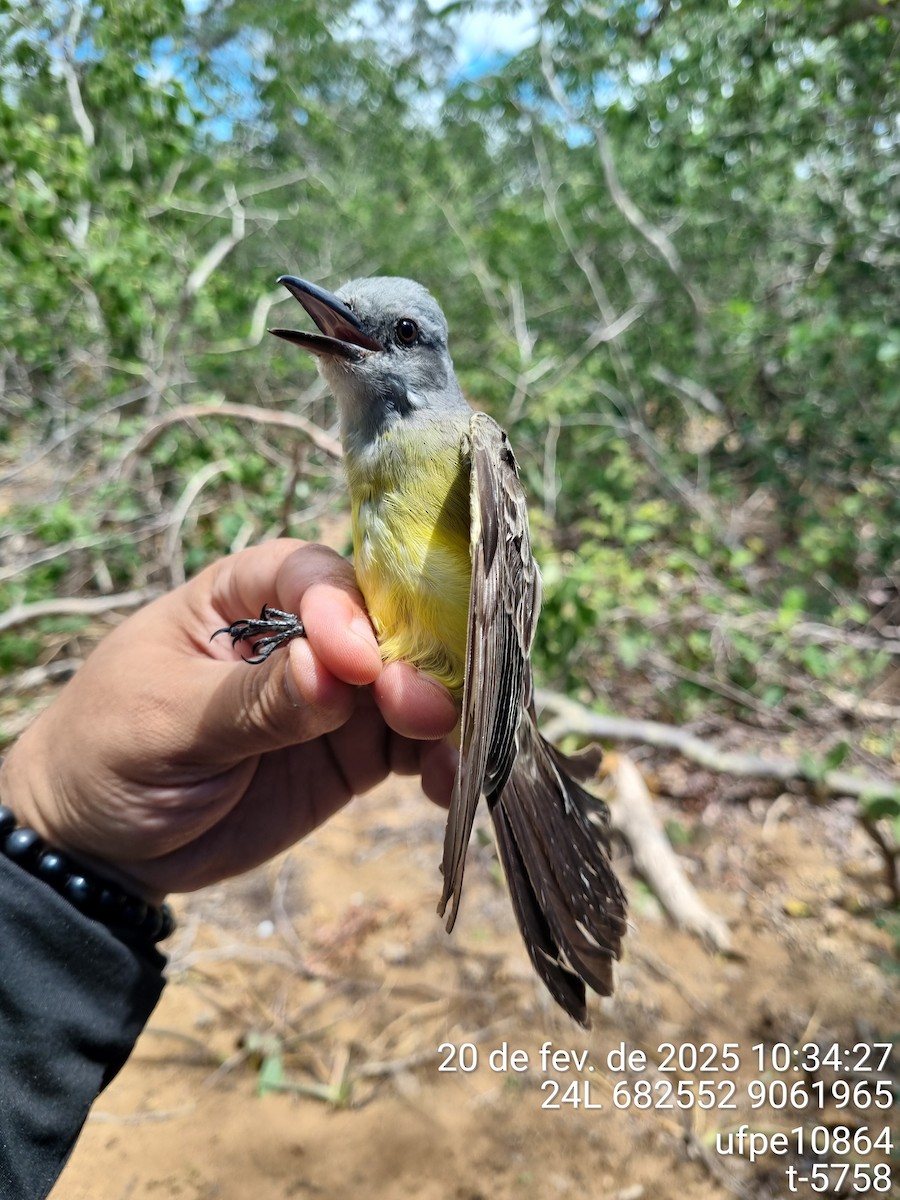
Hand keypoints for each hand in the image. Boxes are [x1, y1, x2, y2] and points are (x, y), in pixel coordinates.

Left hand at [0, 541, 458, 902]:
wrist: (99, 848)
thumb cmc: (108, 755)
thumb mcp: (168, 723)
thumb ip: (255, 700)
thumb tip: (332, 671)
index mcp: (240, 599)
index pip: (310, 576)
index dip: (344, 608)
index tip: (355, 662)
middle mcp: (298, 637)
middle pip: (380, 627)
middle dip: (410, 663)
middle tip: (420, 710)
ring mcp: (330, 699)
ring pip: (405, 688)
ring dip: (434, 715)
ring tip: (441, 755)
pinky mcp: (348, 755)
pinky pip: (406, 749)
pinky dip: (435, 763)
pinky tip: (444, 787)